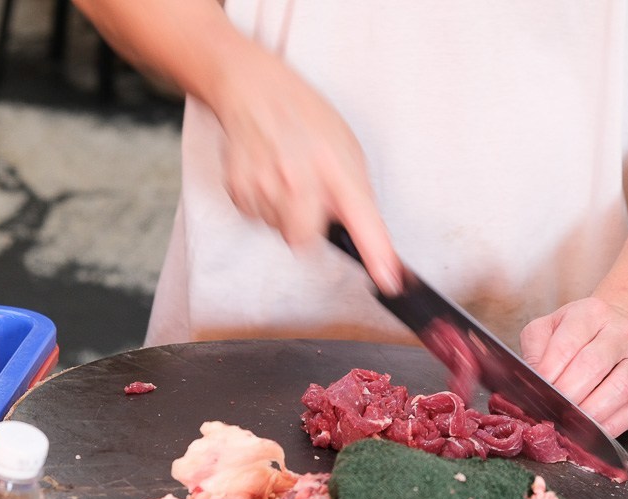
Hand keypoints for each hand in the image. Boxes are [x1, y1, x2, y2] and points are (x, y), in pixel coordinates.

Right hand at [213, 44, 402, 294]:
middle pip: (304, 241)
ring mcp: (263, 184)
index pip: (362, 218)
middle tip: (309, 198)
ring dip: (286, 214)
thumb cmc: (305, 117)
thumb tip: (366, 240)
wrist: (254, 89)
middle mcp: (298, 177)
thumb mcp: (346, 148)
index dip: (376, 254)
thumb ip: (355, 194)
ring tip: (286, 175)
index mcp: (334, 165)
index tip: (388, 280)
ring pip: (280, 231)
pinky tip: (267, 175)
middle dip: (308, 227)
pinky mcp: (238, 189)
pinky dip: (265, 205)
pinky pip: (257, 218)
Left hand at [519, 297, 627, 436]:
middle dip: (568, 393)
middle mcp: (621, 334)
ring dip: (591, 411)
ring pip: (619, 388)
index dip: (550, 372)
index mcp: (591, 314)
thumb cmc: (580, 332)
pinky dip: (611, 425)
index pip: (567, 344)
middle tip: (551, 409)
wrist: (621, 328)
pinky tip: (592, 431)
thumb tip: (531, 378)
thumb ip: (535, 347)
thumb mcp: (551, 326)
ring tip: (570, 422)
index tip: (538, 390)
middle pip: (593, 366)